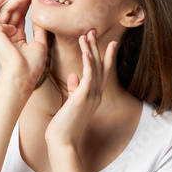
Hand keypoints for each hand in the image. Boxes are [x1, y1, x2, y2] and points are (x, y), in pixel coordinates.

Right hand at [0, 0, 47, 93]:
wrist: (22, 75)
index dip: (29, 3)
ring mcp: (1, 32)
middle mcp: (8, 33)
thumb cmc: (31, 66)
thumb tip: (42, 17)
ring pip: (6, 10)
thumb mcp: (40, 44)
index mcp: (18, 37)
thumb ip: (40, 29)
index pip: (22, 15)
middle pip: (15, 10)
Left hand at [45, 29, 116, 147]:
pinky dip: (88, 62)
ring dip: (91, 50)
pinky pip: (89, 75)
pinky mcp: (83, 97)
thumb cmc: (64, 124)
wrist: (62, 141)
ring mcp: (92, 96)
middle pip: (101, 66)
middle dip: (97, 47)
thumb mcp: (71, 102)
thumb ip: (75, 88)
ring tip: (86, 35)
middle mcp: (96, 94)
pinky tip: (86, 51)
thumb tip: (74, 75)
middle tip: (93, 31)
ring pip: (95, 67)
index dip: (106, 56)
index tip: (109, 42)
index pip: (102, 72)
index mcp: (94, 95)